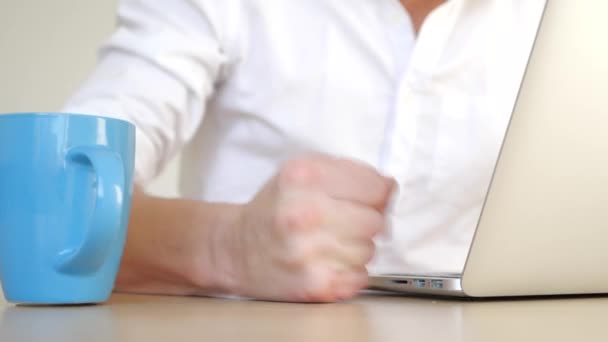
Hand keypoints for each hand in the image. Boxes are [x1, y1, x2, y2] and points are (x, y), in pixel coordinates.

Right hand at [223, 155, 394, 301]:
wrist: (235, 249)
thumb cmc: (274, 209)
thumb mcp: (301, 171)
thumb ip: (346, 172)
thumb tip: (389, 188)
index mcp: (305, 177)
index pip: (376, 187)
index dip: (377, 194)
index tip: (368, 199)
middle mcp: (306, 213)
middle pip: (375, 220)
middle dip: (364, 221)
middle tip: (343, 222)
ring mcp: (311, 252)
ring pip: (369, 250)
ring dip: (355, 247)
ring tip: (328, 242)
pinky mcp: (315, 284)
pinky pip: (361, 276)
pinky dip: (349, 272)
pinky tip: (327, 261)